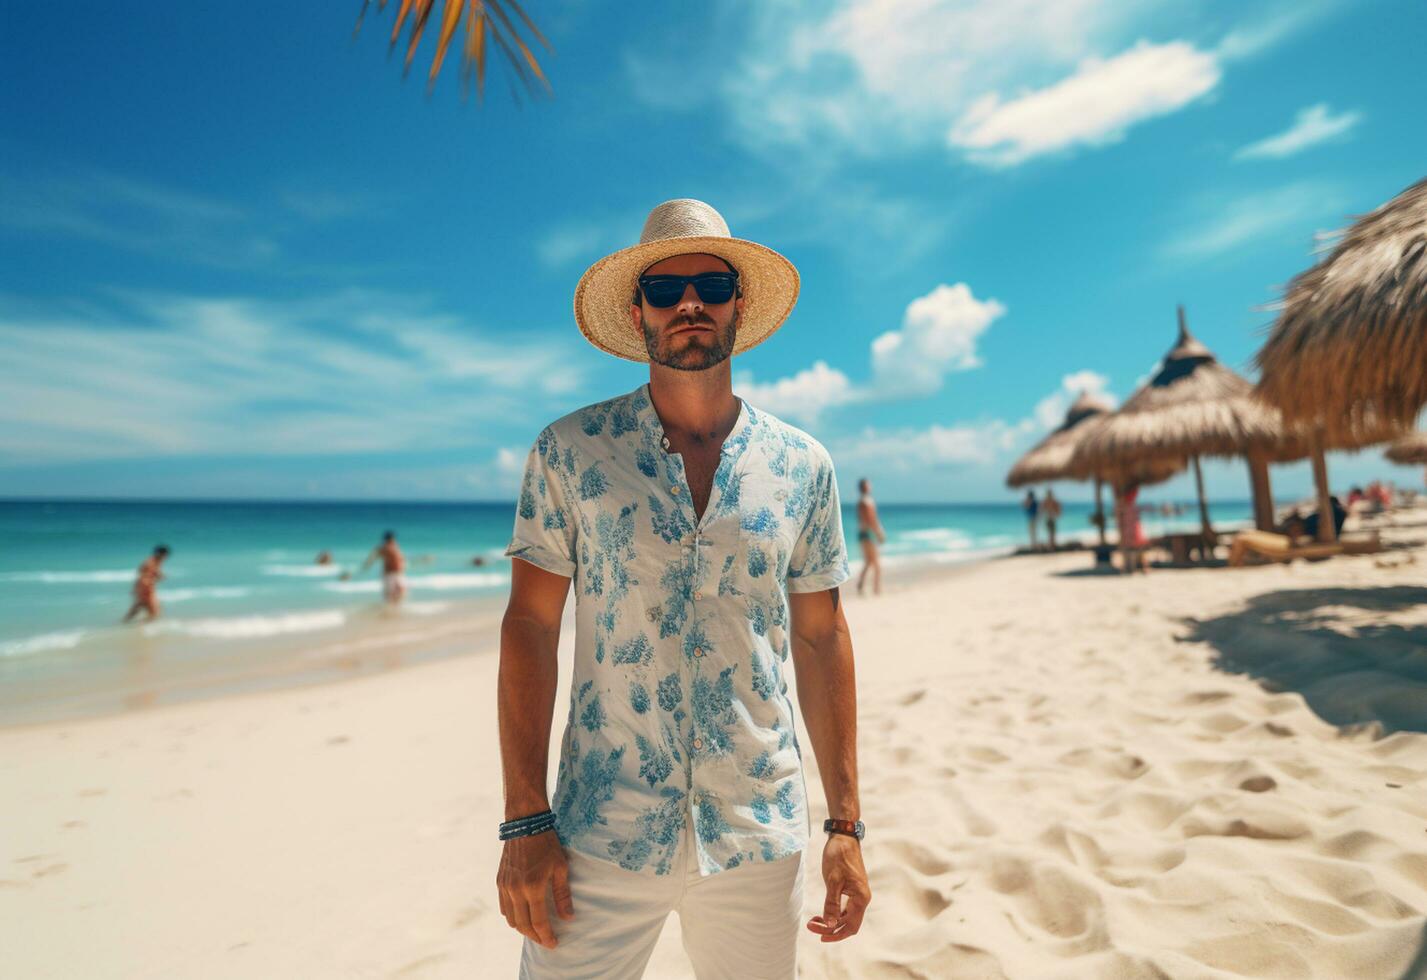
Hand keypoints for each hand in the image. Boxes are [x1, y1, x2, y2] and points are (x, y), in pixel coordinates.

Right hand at [496, 831, 573, 948]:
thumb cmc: (546, 843)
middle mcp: (516, 890)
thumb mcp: (560, 867)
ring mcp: (505, 886)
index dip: (546, 936)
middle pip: (523, 925)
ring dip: (522, 928)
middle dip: (535, 936)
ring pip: (511, 918)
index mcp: (533, 887)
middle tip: (545, 940)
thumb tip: (568, 917)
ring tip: (535, 931)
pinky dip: (512, 916)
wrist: (525, 823)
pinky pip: (504, 906)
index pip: (539, 922)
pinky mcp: (500, 881)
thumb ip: (562, 894)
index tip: (554, 943)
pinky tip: (521, 916)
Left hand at [806, 833, 869, 941]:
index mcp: (861, 898)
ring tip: (814, 921)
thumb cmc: (839, 856)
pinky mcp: (852, 889)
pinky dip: (833, 913)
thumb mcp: (832, 881)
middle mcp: (862, 898)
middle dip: (830, 928)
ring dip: (831, 921)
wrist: (844, 837)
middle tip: (811, 927)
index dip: (836, 935)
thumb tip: (830, 925)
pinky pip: (844, 908)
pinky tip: (822, 913)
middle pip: (848, 923)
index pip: (850, 926)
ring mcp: (857, 894)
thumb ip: (832, 904)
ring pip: (845, 916)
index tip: (819, 936)